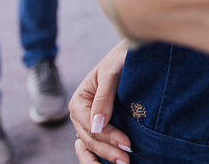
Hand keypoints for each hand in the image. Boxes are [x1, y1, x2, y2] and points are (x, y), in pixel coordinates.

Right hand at [71, 40, 131, 163]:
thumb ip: (103, 98)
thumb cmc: (120, 59)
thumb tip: (96, 125)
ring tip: (122, 163)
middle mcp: (80, 115)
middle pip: (90, 139)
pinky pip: (94, 146)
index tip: (127, 143)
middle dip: (108, 151)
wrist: (130, 55)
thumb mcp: (111, 73)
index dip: (108, 136)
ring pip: (90, 146)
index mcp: (79, 101)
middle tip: (127, 160)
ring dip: (103, 157)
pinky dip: (99, 156)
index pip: (90, 126)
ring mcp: (89, 122)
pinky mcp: (100, 126)